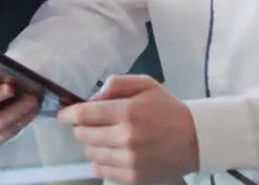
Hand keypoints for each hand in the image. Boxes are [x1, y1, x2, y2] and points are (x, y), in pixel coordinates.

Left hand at [57, 75, 198, 183]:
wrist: (196, 140)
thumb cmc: (168, 109)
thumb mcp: (146, 85)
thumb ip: (116, 84)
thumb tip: (93, 98)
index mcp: (128, 112)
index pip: (86, 114)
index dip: (69, 114)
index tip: (62, 115)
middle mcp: (126, 138)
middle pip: (84, 135)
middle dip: (82, 127)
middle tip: (90, 124)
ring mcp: (129, 160)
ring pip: (91, 154)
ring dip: (91, 144)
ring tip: (104, 138)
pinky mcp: (134, 177)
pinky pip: (101, 171)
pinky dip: (100, 161)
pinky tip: (110, 152)